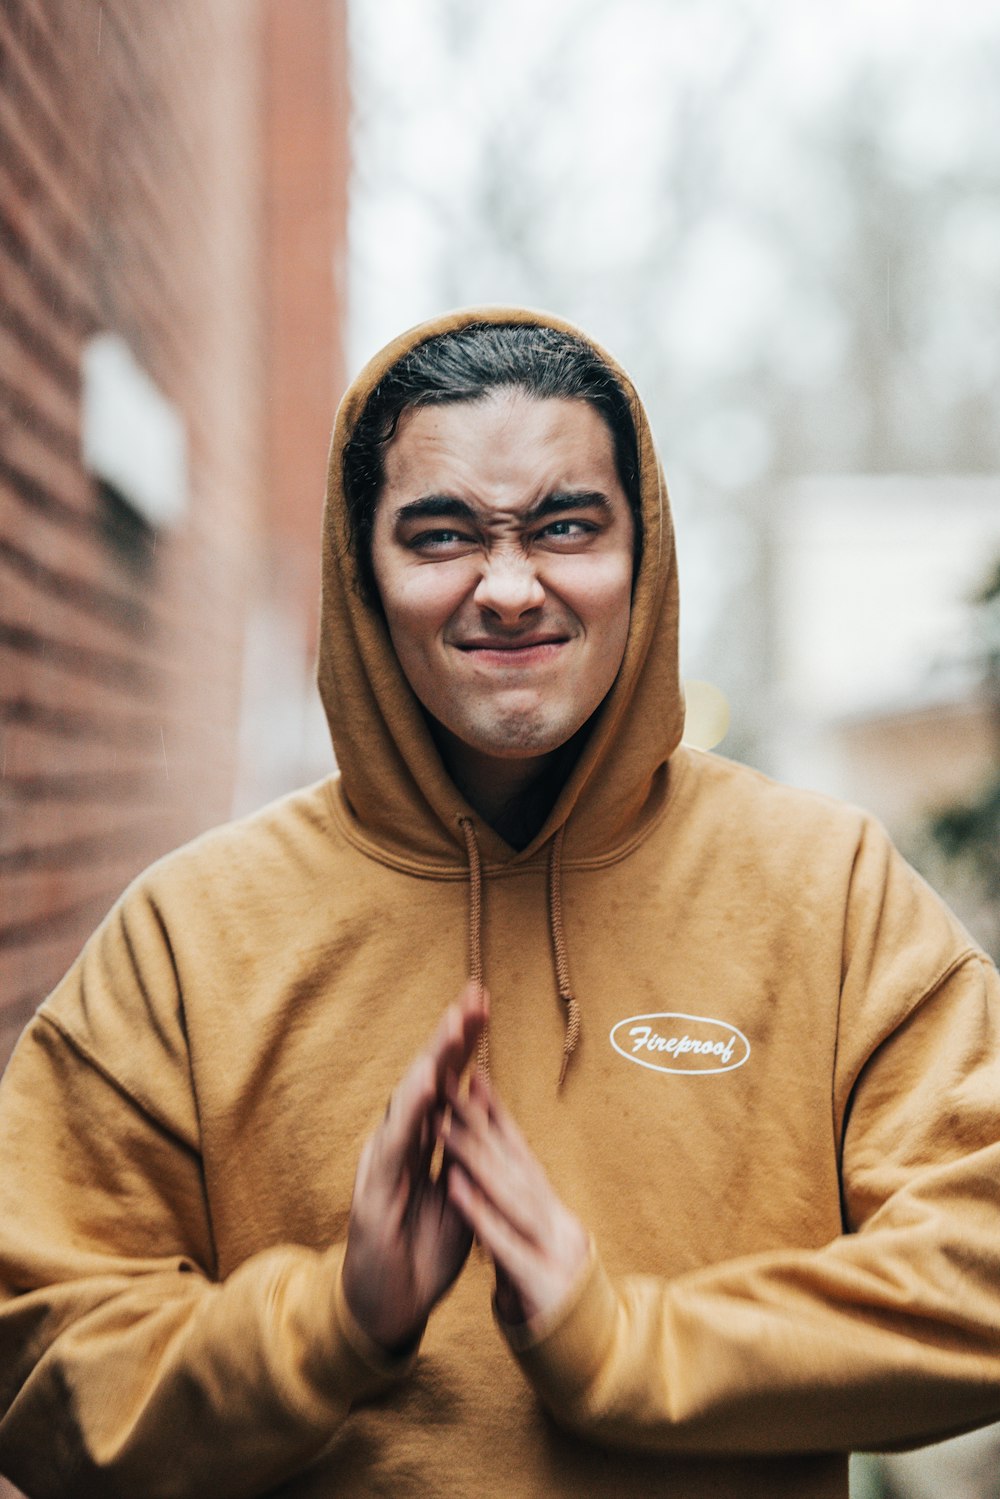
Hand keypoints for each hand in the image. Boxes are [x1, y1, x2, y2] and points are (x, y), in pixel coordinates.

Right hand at [342, 984, 487, 1351]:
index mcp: (423, 1140)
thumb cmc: (422, 1251)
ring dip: (434, 1060)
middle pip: (428, 1078)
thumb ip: (466, 1153)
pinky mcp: (374, 1189)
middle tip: (475, 994)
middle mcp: (401, 1140)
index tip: (485, 1005)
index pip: (447, 1082)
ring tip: (456, 1025)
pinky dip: (413, 1110)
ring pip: (411, 1099)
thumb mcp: (459, 1195)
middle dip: (452, 1035)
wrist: (390, 1309)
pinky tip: (428, 1082)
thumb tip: (483, 1108)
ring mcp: (384, 1160)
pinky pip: (396, 1143)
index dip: (465, 1044)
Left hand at [444, 1072, 588, 1325]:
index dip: (497, 1114)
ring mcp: (555, 1252)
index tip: (473, 1074)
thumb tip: (492, 1172)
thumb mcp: (534, 1248)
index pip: (523, 1154)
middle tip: (448, 1083)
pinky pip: (505, 1243)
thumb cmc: (553, 1301)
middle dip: (478, 1123)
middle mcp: (559, 1223)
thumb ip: (517, 1213)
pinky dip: (478, 1212)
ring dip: (474, 1157)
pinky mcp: (543, 1285)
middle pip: (514, 1164)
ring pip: (510, 1194)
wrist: (593, 1363)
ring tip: (443, 1123)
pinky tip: (454, 1187)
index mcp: (554, 1212)